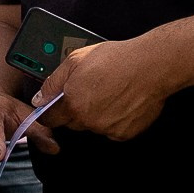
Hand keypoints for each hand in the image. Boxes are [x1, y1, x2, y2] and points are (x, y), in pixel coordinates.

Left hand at [38, 38, 168, 142]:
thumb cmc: (117, 59)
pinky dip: (114, 120)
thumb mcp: (75, 61)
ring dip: (95, 114)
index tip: (54, 107)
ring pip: (92, 125)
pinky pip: (112, 130)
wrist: (153, 65)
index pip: (49, 119)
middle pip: (71, 122)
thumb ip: (53, 83)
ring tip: (109, 93)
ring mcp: (107, 128)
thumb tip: (40, 98)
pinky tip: (121, 102)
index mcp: (72, 103)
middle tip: (89, 90)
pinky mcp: (124, 133)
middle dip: (74, 110)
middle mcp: (88, 120)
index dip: (50, 111)